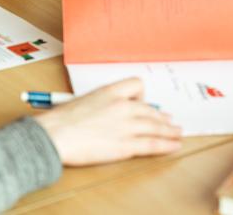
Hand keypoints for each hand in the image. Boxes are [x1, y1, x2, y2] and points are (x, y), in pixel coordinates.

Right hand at [35, 78, 181, 165]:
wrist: (55, 135)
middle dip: (161, 117)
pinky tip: (174, 146)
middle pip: (150, 109)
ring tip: (177, 133)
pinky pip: (153, 144)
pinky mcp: (126, 145)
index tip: (143, 104)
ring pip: (156, 126)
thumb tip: (103, 114)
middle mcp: (122, 106)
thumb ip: (98, 105)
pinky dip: (167, 145)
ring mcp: (126, 126)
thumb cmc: (60, 120)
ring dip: (170, 131)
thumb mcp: (81, 102)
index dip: (143, 95)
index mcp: (109, 92)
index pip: (137, 85)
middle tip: (169, 121)